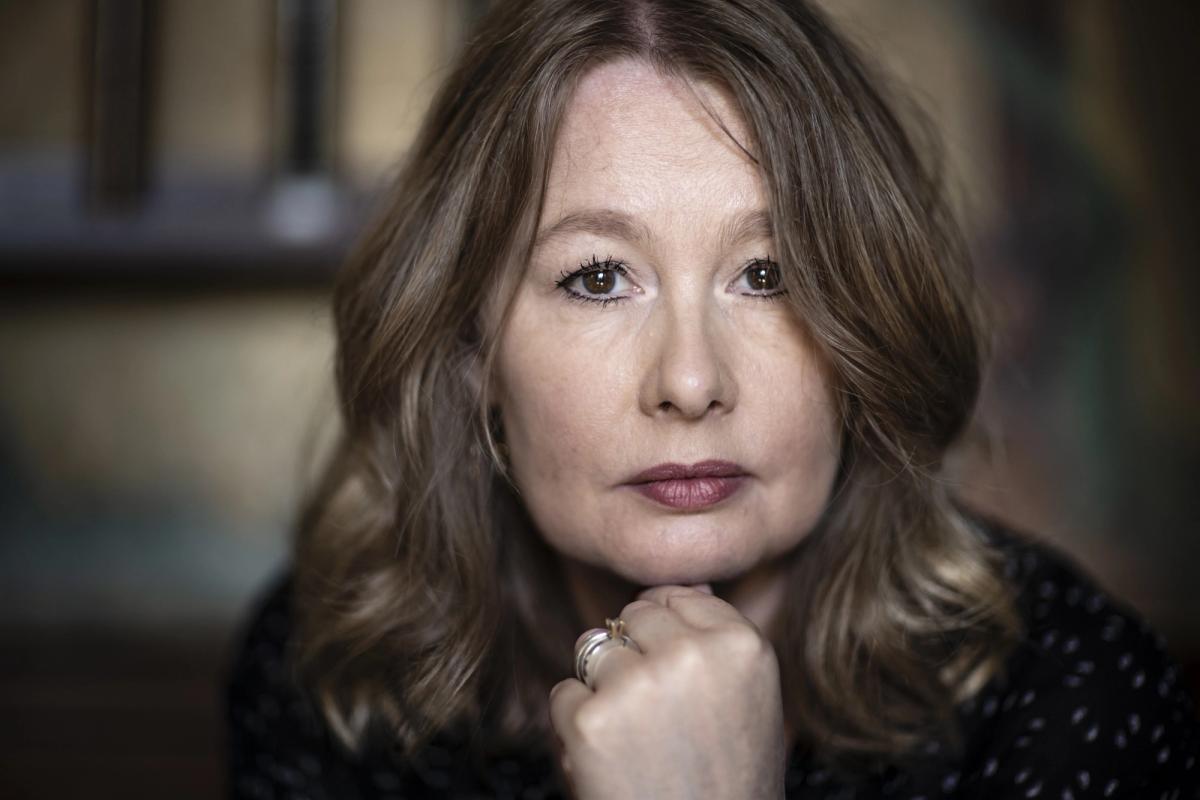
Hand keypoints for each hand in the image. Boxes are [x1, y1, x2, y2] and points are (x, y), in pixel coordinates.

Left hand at [549, 584, 786, 798]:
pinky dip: (577, 726)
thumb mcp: (750, 699)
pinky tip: (612, 760)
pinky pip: (565, 693)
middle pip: (632, 617)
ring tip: (637, 739)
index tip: (681, 682)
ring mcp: (637, 685)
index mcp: (742, 645)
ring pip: (592, 648)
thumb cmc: (728, 780)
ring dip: (602, 688)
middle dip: (634, 656)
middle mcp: (691, 656)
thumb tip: (690, 586)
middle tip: (660, 718)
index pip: (678, 596)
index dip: (669, 638)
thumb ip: (719, 638)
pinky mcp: (590, 720)